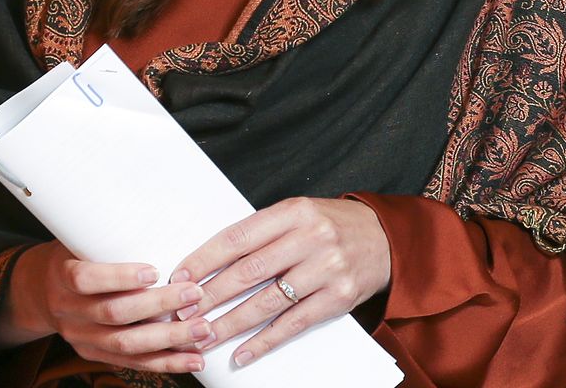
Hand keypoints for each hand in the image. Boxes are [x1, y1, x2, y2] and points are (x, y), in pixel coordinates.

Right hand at [0, 241, 214, 374]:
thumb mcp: (78, 238)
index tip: (154, 270)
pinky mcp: (96, 354)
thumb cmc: (72, 256)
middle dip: (158, 306)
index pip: (86, 279)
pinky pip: (133, 363)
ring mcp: (82, 338)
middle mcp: (69, 312)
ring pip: (127, 344)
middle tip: (194, 294)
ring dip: (169, 339)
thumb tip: (157, 202)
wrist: (39, 292)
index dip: (119, 276)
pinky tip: (193, 359)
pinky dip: (165, 363)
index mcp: (62, 277)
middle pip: (114, 314)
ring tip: (202, 329)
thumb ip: (108, 232)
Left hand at [172, 197, 390, 369]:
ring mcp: (327, 269)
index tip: (180, 277)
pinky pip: (294, 324)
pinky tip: (243, 353)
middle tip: (183, 312)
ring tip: (204, 335)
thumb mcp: (298, 214)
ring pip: (268, 301)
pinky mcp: (339, 298)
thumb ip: (263, 232)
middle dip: (211, 294)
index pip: (239, 237)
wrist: (385, 238)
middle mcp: (311, 237)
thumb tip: (211, 262)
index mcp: (294, 211)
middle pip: (250, 271)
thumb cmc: (332, 225)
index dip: (205, 259)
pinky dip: (265, 341)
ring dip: (231, 322)